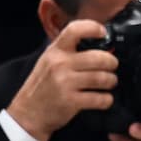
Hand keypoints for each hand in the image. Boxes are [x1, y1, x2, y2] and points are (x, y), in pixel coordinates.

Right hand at [6, 20, 117, 140]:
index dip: (93, 28)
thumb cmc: (43, 85)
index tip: (103, 32)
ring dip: (111, 81)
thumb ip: (69, 51)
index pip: (74, 30)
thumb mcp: (49, 60)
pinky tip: (103, 98)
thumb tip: (98, 42)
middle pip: (99, 57)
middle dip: (112, 63)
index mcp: (55, 51)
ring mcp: (65, 83)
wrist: (28, 112)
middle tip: (111, 67)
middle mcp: (60, 64)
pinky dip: (107, 99)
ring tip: (108, 83)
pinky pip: (101, 98)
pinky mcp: (71, 101)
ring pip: (104, 78)